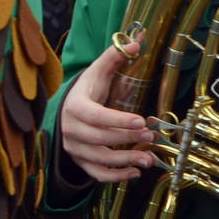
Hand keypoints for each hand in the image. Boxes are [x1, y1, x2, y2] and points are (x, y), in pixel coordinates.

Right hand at [59, 40, 156, 182]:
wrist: (68, 109)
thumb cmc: (88, 91)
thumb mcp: (98, 72)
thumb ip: (114, 57)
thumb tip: (136, 42)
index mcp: (75, 107)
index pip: (95, 116)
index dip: (118, 120)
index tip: (141, 120)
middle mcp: (71, 129)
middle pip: (98, 139)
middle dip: (126, 139)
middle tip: (150, 136)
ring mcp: (74, 148)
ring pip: (99, 159)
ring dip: (125, 160)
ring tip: (149, 159)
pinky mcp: (80, 161)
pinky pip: (96, 174)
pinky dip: (115, 177)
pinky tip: (135, 172)